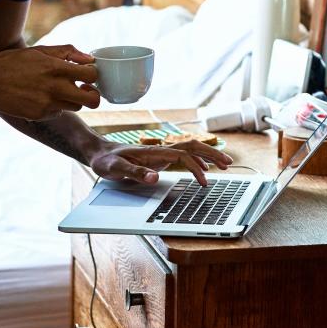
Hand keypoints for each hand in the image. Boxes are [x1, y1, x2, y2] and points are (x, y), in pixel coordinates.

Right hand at [0, 44, 100, 119]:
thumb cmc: (16, 61)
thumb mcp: (42, 51)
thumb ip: (68, 53)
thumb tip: (89, 59)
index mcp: (57, 68)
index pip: (92, 75)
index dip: (93, 75)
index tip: (87, 74)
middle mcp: (55, 88)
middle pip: (92, 100)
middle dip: (93, 95)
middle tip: (85, 89)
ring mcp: (47, 104)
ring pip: (76, 108)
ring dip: (73, 100)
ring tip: (60, 90)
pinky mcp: (39, 115)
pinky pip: (58, 112)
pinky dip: (55, 106)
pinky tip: (42, 96)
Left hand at [88, 140, 233, 187]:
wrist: (98, 152)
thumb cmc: (106, 161)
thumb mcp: (116, 169)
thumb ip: (134, 173)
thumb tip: (154, 177)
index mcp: (153, 152)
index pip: (183, 155)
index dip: (196, 166)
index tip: (204, 180)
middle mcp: (160, 150)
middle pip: (193, 147)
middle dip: (212, 154)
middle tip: (229, 164)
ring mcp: (161, 153)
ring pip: (191, 150)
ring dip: (208, 155)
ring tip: (224, 165)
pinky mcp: (159, 158)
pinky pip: (184, 156)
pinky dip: (198, 160)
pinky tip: (203, 169)